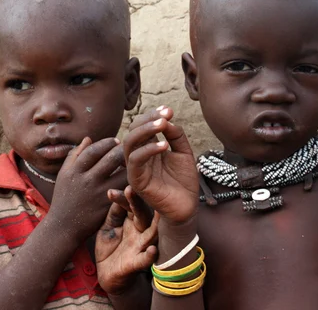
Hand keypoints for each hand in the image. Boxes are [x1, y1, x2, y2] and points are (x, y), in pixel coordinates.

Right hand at [47, 137, 126, 243]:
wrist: (63, 227)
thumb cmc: (64, 199)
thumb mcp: (64, 175)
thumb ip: (75, 156)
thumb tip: (88, 139)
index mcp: (75, 171)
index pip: (94, 150)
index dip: (106, 143)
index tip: (116, 140)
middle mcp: (87, 180)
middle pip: (111, 159)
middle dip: (123, 150)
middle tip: (131, 147)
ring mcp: (99, 193)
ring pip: (122, 174)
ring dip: (130, 166)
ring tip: (136, 161)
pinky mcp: (108, 206)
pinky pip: (124, 190)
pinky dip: (131, 182)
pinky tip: (137, 178)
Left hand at [95, 186, 158, 295]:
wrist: (107, 277)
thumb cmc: (110, 248)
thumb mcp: (108, 228)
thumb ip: (114, 213)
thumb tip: (116, 192)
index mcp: (132, 221)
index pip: (131, 205)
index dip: (123, 198)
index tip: (110, 192)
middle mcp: (140, 232)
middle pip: (143, 215)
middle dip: (138, 203)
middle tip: (131, 190)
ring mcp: (140, 247)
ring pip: (151, 234)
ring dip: (155, 225)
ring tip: (158, 214)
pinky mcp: (137, 264)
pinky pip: (145, 259)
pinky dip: (150, 256)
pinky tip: (152, 250)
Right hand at [124, 106, 198, 224]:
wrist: (187, 207)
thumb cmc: (184, 181)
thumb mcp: (184, 152)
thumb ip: (176, 135)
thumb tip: (167, 119)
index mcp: (148, 147)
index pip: (142, 125)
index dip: (153, 115)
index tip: (168, 110)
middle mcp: (140, 156)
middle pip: (133, 130)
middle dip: (148, 119)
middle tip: (165, 115)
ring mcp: (136, 168)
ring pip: (130, 143)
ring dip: (145, 130)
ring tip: (163, 124)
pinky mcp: (137, 181)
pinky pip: (135, 161)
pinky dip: (148, 149)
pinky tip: (164, 145)